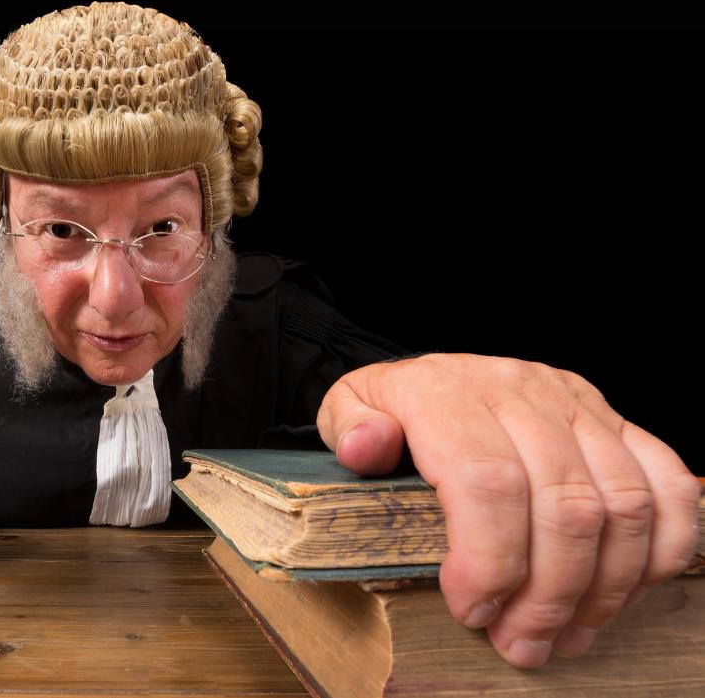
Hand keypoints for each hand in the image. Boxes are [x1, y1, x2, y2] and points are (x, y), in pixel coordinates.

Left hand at [315, 353, 700, 667]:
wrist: (432, 372)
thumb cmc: (391, 410)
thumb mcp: (346, 408)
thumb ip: (349, 428)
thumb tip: (366, 447)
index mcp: (447, 392)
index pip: (487, 481)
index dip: (488, 560)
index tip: (472, 612)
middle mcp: (520, 392)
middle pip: (564, 505)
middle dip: (548, 595)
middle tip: (521, 644)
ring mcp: (577, 404)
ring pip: (623, 505)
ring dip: (602, 588)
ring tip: (564, 635)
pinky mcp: (617, 421)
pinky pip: (670, 487)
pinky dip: (661, 551)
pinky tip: (620, 594)